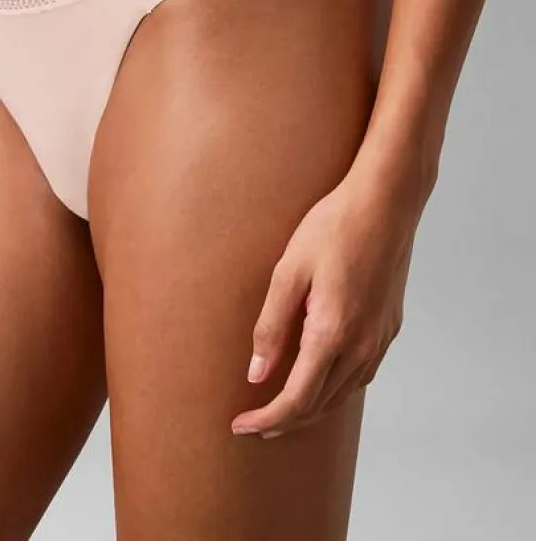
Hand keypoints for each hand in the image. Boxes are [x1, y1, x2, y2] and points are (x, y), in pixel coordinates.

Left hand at [231, 167, 423, 437]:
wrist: (385, 203)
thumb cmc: (333, 227)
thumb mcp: (289, 271)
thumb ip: (272, 326)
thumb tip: (257, 374)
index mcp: (332, 334)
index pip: (297, 400)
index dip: (267, 419)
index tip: (239, 426)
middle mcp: (361, 346)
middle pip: (320, 405)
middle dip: (284, 420)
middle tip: (253, 424)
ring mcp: (380, 340)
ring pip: (342, 395)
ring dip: (310, 408)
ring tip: (280, 407)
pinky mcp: (388, 328)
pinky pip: (360, 375)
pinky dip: (335, 389)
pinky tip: (319, 379)